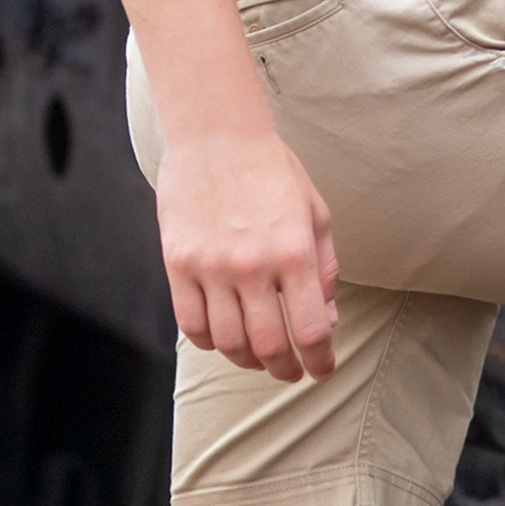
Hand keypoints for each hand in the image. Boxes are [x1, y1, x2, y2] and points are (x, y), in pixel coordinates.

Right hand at [155, 127, 338, 382]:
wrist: (216, 134)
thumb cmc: (271, 171)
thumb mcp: (315, 213)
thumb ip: (325, 268)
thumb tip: (327, 318)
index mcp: (294, 252)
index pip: (310, 330)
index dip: (319, 360)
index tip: (321, 369)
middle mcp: (253, 265)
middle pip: (268, 346)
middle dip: (284, 368)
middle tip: (290, 371)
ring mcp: (211, 266)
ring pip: (228, 342)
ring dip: (247, 359)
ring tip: (258, 356)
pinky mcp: (178, 263)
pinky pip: (191, 325)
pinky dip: (210, 341)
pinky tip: (224, 335)